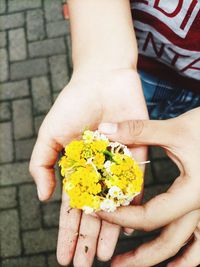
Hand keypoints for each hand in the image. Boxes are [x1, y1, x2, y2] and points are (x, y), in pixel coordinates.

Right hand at [29, 68, 147, 265]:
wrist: (102, 80)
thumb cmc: (72, 105)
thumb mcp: (49, 135)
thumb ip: (42, 165)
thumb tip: (44, 197)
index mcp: (76, 170)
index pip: (70, 209)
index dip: (66, 233)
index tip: (64, 257)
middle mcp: (97, 173)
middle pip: (92, 214)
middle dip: (86, 240)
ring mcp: (116, 167)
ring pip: (114, 206)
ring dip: (109, 231)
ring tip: (104, 257)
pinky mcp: (136, 157)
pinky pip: (135, 187)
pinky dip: (133, 207)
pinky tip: (130, 227)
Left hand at [98, 107, 199, 266]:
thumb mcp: (174, 130)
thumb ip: (138, 130)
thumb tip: (103, 130)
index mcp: (192, 192)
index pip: (150, 216)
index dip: (120, 216)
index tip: (97, 210)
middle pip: (169, 242)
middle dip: (139, 257)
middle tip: (112, 266)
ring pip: (188, 249)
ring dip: (162, 260)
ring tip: (136, 266)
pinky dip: (187, 256)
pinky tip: (175, 264)